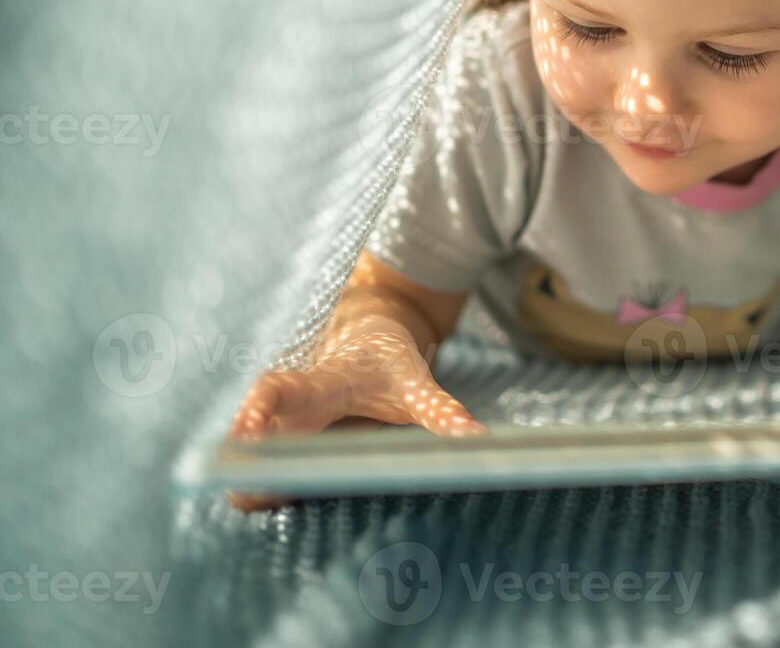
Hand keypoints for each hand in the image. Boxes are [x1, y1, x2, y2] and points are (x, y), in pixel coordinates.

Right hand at [226, 329, 485, 510]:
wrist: (369, 337)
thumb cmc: (389, 363)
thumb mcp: (417, 383)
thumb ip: (442, 410)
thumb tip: (477, 438)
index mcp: (322, 384)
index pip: (278, 388)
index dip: (257, 411)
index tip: (247, 438)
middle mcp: (293, 405)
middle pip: (254, 430)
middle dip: (244, 461)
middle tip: (240, 493)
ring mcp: (284, 423)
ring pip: (253, 452)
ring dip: (251, 479)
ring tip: (249, 504)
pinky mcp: (286, 440)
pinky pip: (268, 464)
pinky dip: (265, 484)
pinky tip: (267, 503)